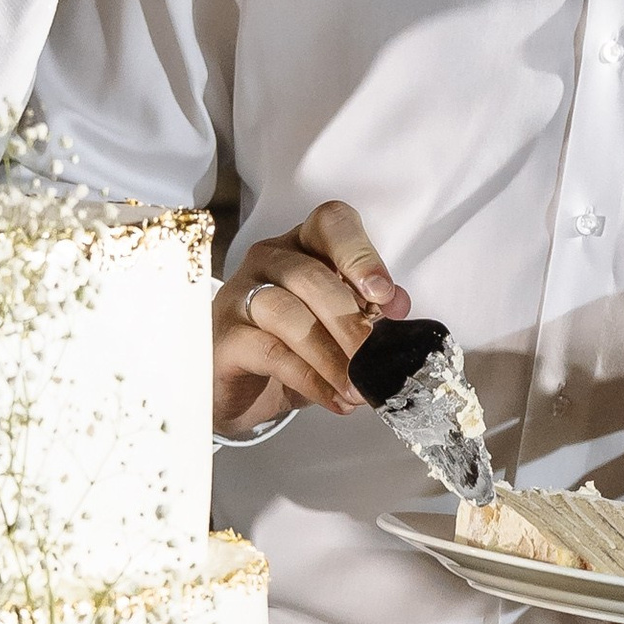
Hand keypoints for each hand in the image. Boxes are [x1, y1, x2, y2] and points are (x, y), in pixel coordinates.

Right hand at [214, 202, 401, 431]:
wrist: (240, 390)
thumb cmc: (292, 346)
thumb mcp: (337, 328)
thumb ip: (367, 310)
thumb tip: (398, 304)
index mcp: (302, 245)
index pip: (330, 224)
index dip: (360, 255)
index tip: (384, 295)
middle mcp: (268, 260)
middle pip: (310, 276)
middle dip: (349, 321)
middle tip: (375, 361)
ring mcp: (239, 296)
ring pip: (287, 314)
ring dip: (330, 355)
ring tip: (357, 388)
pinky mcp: (224, 338)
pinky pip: (269, 352)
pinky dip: (308, 378)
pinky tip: (333, 399)